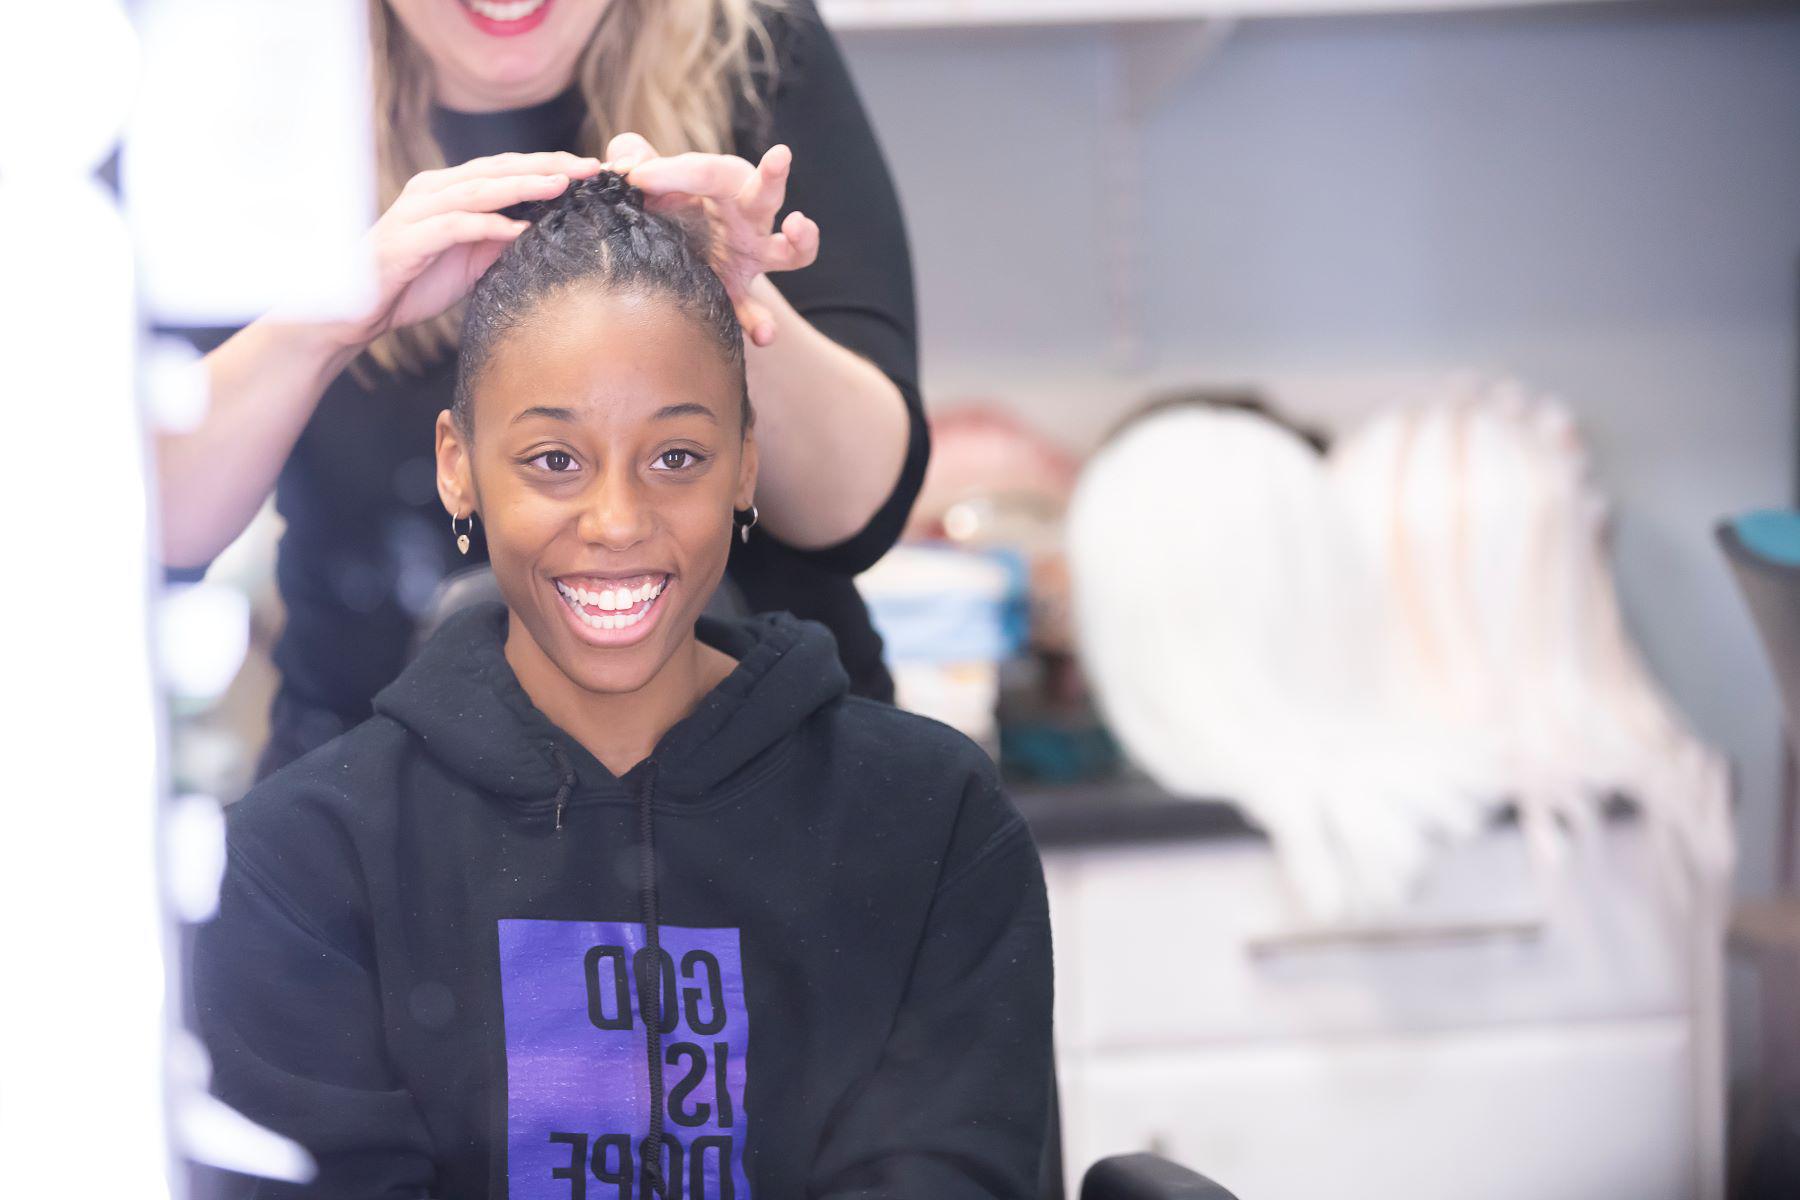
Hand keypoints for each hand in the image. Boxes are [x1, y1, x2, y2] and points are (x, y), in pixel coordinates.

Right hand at [320, 151, 603, 350]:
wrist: (357, 309)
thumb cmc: (414, 282)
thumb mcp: (470, 261)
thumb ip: (501, 242)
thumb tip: (544, 233)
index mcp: (448, 190)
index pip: (505, 168)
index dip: (548, 164)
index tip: (591, 168)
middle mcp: (432, 191)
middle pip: (497, 169)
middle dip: (546, 165)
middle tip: (589, 167)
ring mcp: (417, 212)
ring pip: (478, 189)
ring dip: (522, 185)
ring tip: (561, 186)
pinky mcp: (408, 239)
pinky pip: (454, 226)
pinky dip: (488, 225)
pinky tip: (519, 228)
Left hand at [604, 133, 819, 346]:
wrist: (667, 246)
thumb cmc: (661, 199)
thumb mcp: (644, 172)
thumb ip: (631, 155)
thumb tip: (626, 163)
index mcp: (724, 182)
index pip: (707, 172)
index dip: (671, 172)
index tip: (635, 178)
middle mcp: (746, 217)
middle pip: (766, 194)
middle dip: (773, 177)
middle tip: (780, 156)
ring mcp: (750, 257)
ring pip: (788, 252)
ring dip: (800, 242)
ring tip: (799, 227)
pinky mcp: (737, 292)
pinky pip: (754, 312)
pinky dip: (761, 324)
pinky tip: (763, 337)